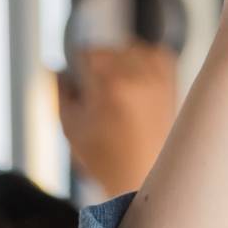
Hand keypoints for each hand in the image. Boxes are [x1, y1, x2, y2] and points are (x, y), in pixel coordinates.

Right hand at [57, 42, 178, 197]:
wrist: (141, 179)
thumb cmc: (102, 158)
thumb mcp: (70, 127)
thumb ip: (60, 92)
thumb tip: (56, 67)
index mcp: (108, 84)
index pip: (86, 52)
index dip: (76, 65)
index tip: (76, 77)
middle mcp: (136, 75)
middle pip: (108, 49)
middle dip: (97, 64)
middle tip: (95, 89)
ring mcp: (157, 77)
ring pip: (132, 48)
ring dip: (121, 60)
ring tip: (116, 87)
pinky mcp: (171, 83)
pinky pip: (156, 54)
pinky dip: (146, 61)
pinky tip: (137, 80)